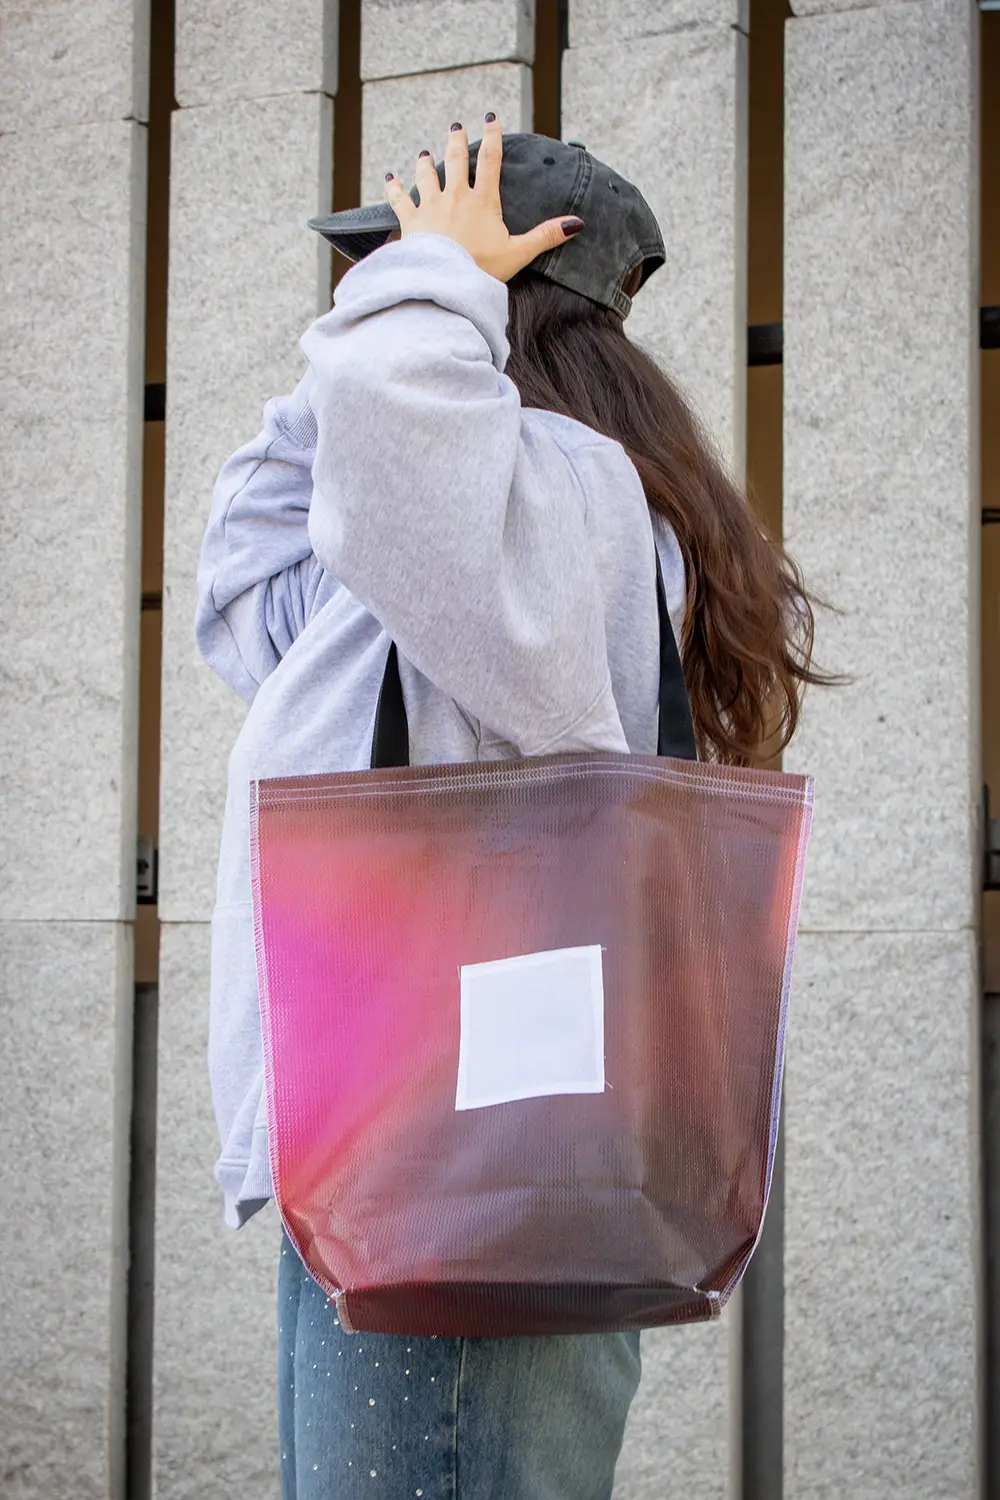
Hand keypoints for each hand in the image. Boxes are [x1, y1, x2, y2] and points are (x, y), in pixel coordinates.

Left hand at [384, 115, 582, 283]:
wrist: (444, 281)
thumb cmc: (482, 269)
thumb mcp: (518, 253)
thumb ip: (546, 236)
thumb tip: (576, 224)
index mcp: (483, 201)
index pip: (491, 160)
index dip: (493, 137)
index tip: (491, 118)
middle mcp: (456, 197)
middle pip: (456, 160)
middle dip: (456, 141)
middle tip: (455, 127)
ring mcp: (431, 207)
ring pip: (427, 175)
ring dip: (426, 162)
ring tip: (424, 153)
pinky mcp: (411, 222)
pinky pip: (400, 201)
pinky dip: (394, 189)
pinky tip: (390, 179)